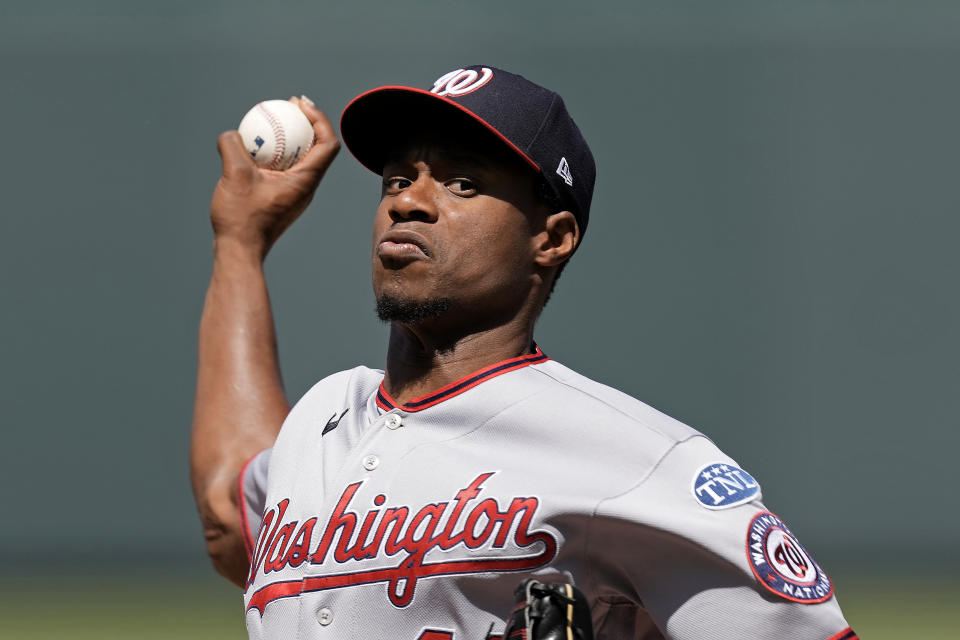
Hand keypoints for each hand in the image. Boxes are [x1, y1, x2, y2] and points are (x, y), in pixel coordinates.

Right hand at [210, 96, 339, 257]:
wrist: (239, 252)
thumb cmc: (241, 218)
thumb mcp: (234, 175)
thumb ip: (233, 146)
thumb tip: (234, 132)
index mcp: (306, 181)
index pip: (328, 144)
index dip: (320, 119)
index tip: (299, 104)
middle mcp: (306, 187)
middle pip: (319, 148)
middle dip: (308, 123)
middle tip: (289, 105)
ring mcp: (295, 194)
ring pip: (302, 159)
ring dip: (291, 138)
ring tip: (272, 122)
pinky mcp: (282, 199)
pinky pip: (285, 170)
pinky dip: (276, 155)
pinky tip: (254, 149)